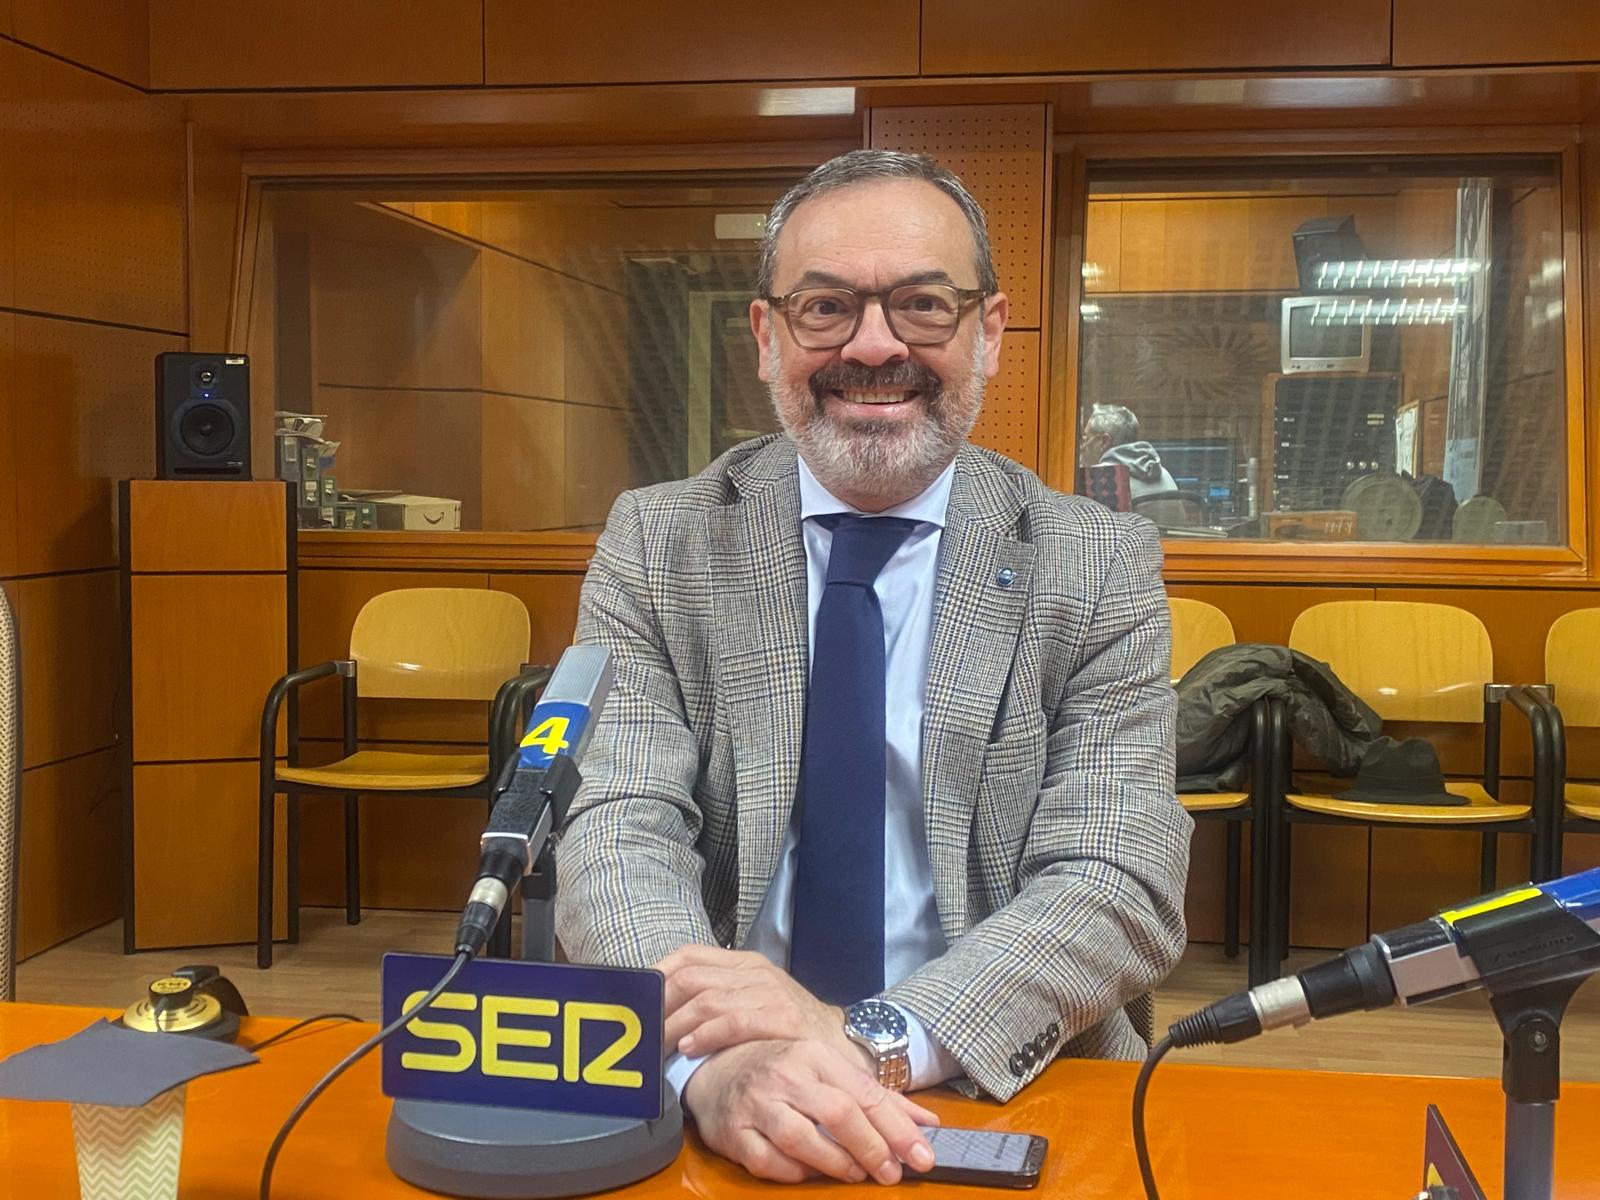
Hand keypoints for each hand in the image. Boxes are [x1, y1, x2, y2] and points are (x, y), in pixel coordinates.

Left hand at [657, 945, 858, 1062]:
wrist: (842, 1044)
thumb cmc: (790, 1030)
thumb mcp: (754, 1001)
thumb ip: (716, 1001)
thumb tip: (665, 1015)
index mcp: (744, 963)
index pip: (689, 956)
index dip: (656, 976)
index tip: (635, 1000)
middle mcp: (755, 972)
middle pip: (691, 978)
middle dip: (660, 1007)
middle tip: (640, 1033)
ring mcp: (769, 993)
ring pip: (707, 999)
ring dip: (676, 1024)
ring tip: (659, 1045)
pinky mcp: (781, 1018)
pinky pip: (734, 1021)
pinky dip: (706, 1034)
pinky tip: (690, 1048)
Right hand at [682, 1038, 937, 1184]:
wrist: (715, 1068)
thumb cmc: (783, 1071)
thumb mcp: (829, 1071)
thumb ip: (878, 1098)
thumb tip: (928, 1123)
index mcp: (814, 1055)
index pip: (865, 1092)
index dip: (898, 1128)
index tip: (923, 1156)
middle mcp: (786, 1075)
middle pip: (838, 1113)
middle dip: (872, 1147)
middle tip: (892, 1173)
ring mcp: (756, 1104)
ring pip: (802, 1139)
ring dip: (836, 1163)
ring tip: (857, 1174)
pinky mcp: (733, 1133)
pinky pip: (769, 1162)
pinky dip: (795, 1173)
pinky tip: (812, 1174)